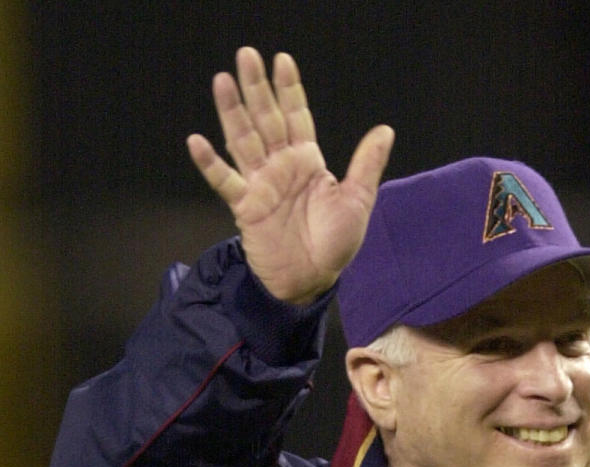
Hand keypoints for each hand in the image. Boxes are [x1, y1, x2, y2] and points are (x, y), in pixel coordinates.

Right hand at [187, 47, 393, 303]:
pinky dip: (211, 163)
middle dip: (257, 88)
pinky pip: (225, 181)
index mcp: (307, 162)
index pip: (296, 117)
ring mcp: (260, 184)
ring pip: (243, 140)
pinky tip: (197, 141)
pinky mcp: (245, 207)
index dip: (289, 90)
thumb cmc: (335, 245)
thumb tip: (385, 129)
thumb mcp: (357, 202)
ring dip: (232, 112)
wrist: (311, 282)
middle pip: (266, 119)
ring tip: (223, 82)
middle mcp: (280, 167)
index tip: (282, 61)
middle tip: (246, 55)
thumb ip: (366, 165)